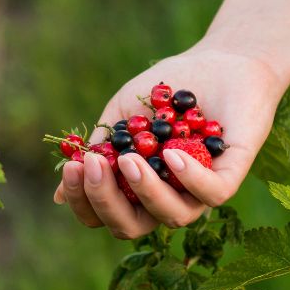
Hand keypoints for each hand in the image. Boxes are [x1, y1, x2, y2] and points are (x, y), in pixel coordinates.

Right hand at [53, 44, 284, 237]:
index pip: (104, 215)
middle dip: (105, 202)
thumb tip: (58, 195)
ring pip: (171, 216)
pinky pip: (211, 195)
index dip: (83, 202)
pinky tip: (170, 154)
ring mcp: (198, 192)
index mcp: (135, 191)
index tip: (73, 168)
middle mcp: (166, 199)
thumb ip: (97, 152)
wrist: (216, 61)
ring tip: (130, 158)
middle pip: (130, 227)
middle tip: (95, 166)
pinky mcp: (231, 176)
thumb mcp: (120, 117)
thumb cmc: (163, 92)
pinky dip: (188, 178)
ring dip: (145, 191)